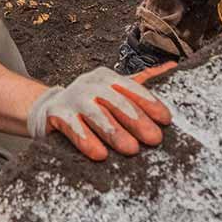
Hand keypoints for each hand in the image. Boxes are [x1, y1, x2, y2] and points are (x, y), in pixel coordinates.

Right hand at [28, 65, 173, 161]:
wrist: (47, 109)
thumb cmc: (89, 104)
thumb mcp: (114, 90)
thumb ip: (142, 81)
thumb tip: (173, 67)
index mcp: (108, 78)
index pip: (132, 89)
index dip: (150, 104)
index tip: (166, 120)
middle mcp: (90, 84)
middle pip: (117, 102)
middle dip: (137, 121)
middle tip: (155, 139)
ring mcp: (73, 98)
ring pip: (97, 115)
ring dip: (115, 132)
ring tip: (131, 149)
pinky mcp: (56, 114)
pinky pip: (73, 128)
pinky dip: (87, 141)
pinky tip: (99, 155)